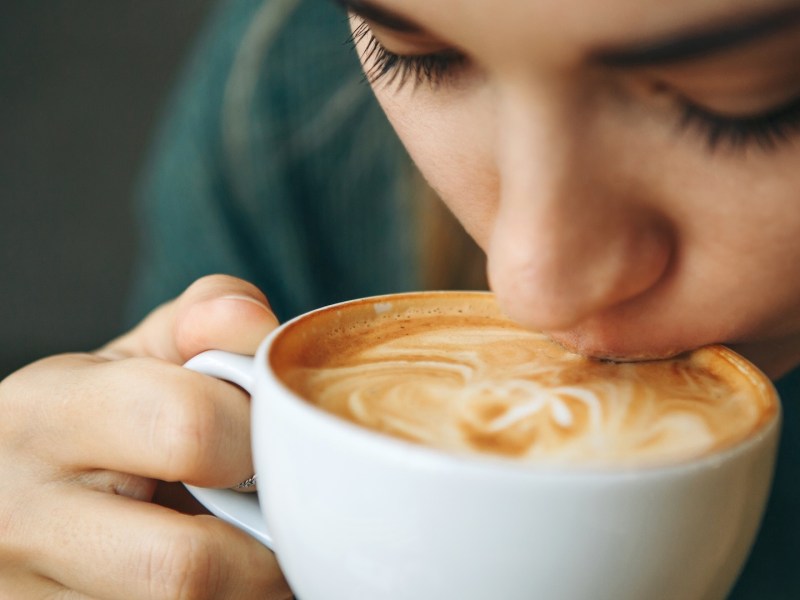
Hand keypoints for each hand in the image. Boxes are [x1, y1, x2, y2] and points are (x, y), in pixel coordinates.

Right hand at [0, 275, 292, 598]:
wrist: (7, 492)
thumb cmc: (87, 419)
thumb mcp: (130, 358)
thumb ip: (200, 325)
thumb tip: (254, 324)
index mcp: (44, 419)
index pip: (189, 431)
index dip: (256, 438)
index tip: (268, 441)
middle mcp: (23, 521)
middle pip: (188, 569)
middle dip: (261, 545)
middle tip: (273, 516)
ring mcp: (30, 597)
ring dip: (245, 591)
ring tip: (240, 545)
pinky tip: (218, 577)